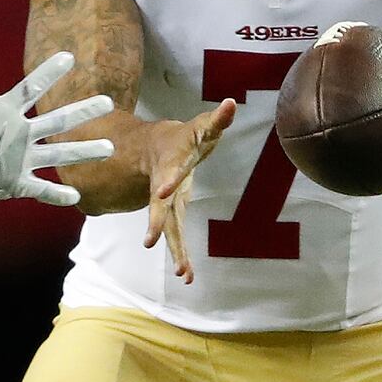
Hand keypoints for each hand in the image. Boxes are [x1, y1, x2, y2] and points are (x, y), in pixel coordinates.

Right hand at [0, 50, 114, 211]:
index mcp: (3, 112)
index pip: (31, 86)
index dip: (50, 71)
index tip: (70, 57)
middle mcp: (19, 135)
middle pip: (59, 120)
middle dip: (86, 110)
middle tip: (110, 102)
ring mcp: (21, 160)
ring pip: (61, 154)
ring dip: (86, 151)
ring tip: (111, 147)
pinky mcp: (16, 184)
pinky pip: (42, 191)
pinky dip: (59, 196)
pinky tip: (77, 198)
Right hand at [141, 101, 238, 279]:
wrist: (160, 151)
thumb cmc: (185, 138)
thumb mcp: (203, 126)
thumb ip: (218, 118)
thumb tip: (232, 103)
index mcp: (170, 168)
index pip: (169, 174)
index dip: (167, 182)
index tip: (160, 193)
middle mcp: (164, 191)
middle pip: (160, 209)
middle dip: (156, 225)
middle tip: (149, 242)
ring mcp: (167, 206)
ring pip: (169, 231)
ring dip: (176, 251)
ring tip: (183, 274)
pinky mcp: (173, 216)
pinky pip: (177, 239)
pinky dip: (183, 256)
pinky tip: (188, 278)